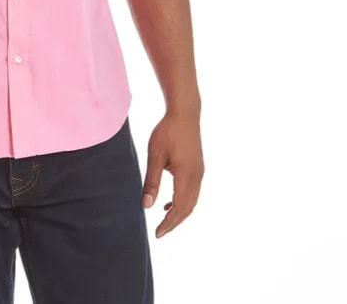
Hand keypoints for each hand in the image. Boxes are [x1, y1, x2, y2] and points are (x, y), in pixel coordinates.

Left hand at [141, 110, 203, 238]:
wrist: (185, 113)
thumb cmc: (167, 132)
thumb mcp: (155, 156)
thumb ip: (152, 181)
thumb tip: (147, 206)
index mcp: (187, 176)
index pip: (179, 208)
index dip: (169, 223)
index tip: (158, 234)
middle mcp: (197, 177)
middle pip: (188, 208)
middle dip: (175, 222)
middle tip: (160, 232)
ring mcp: (200, 172)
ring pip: (192, 201)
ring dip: (180, 212)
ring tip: (164, 220)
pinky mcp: (198, 167)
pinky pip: (193, 191)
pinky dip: (183, 201)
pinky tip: (170, 201)